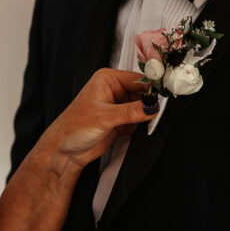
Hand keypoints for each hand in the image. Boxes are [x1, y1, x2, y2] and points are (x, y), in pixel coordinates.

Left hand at [37, 68, 153, 172]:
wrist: (64, 150)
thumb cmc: (74, 127)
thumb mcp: (105, 117)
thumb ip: (132, 112)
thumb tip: (154, 106)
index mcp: (108, 79)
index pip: (139, 80)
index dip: (152, 89)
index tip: (165, 100)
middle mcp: (113, 90)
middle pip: (143, 93)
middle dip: (150, 105)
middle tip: (158, 115)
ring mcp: (118, 106)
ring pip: (143, 108)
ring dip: (147, 117)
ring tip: (148, 124)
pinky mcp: (120, 121)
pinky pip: (139, 120)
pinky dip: (142, 126)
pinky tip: (140, 131)